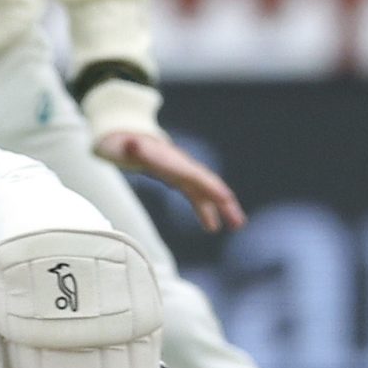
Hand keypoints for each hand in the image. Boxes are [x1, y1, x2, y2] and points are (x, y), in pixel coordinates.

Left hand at [94, 129, 245, 232]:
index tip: (225, 198)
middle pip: (210, 185)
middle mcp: (185, 168)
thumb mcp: (129, 146)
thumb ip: (132, 147)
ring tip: (236, 226)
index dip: (211, 187)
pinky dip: (206, 211)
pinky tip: (211, 227)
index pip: (198, 176)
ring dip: (222, 209)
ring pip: (207, 194)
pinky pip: (198, 198)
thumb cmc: (130, 146)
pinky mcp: (181, 181)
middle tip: (238, 220)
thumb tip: (132, 145)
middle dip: (225, 201)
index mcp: (176, 162)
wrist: (130, 140)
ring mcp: (185, 175)